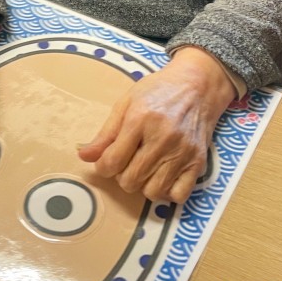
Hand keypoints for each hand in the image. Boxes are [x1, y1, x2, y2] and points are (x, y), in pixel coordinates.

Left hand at [78, 47, 234, 204]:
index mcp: (140, 119)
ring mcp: (183, 151)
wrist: (197, 85)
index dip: (103, 167)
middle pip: (130, 180)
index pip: (112, 161)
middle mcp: (163, 137)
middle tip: (127, 161)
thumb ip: (105, 132)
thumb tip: (83, 155)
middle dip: (122, 175)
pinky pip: (178, 195)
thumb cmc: (158, 91)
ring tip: (145, 168)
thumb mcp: (127, 102)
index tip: (106, 162)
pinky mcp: (199, 162)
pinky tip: (164, 175)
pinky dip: (168, 192)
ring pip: (153, 192)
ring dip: (143, 185)